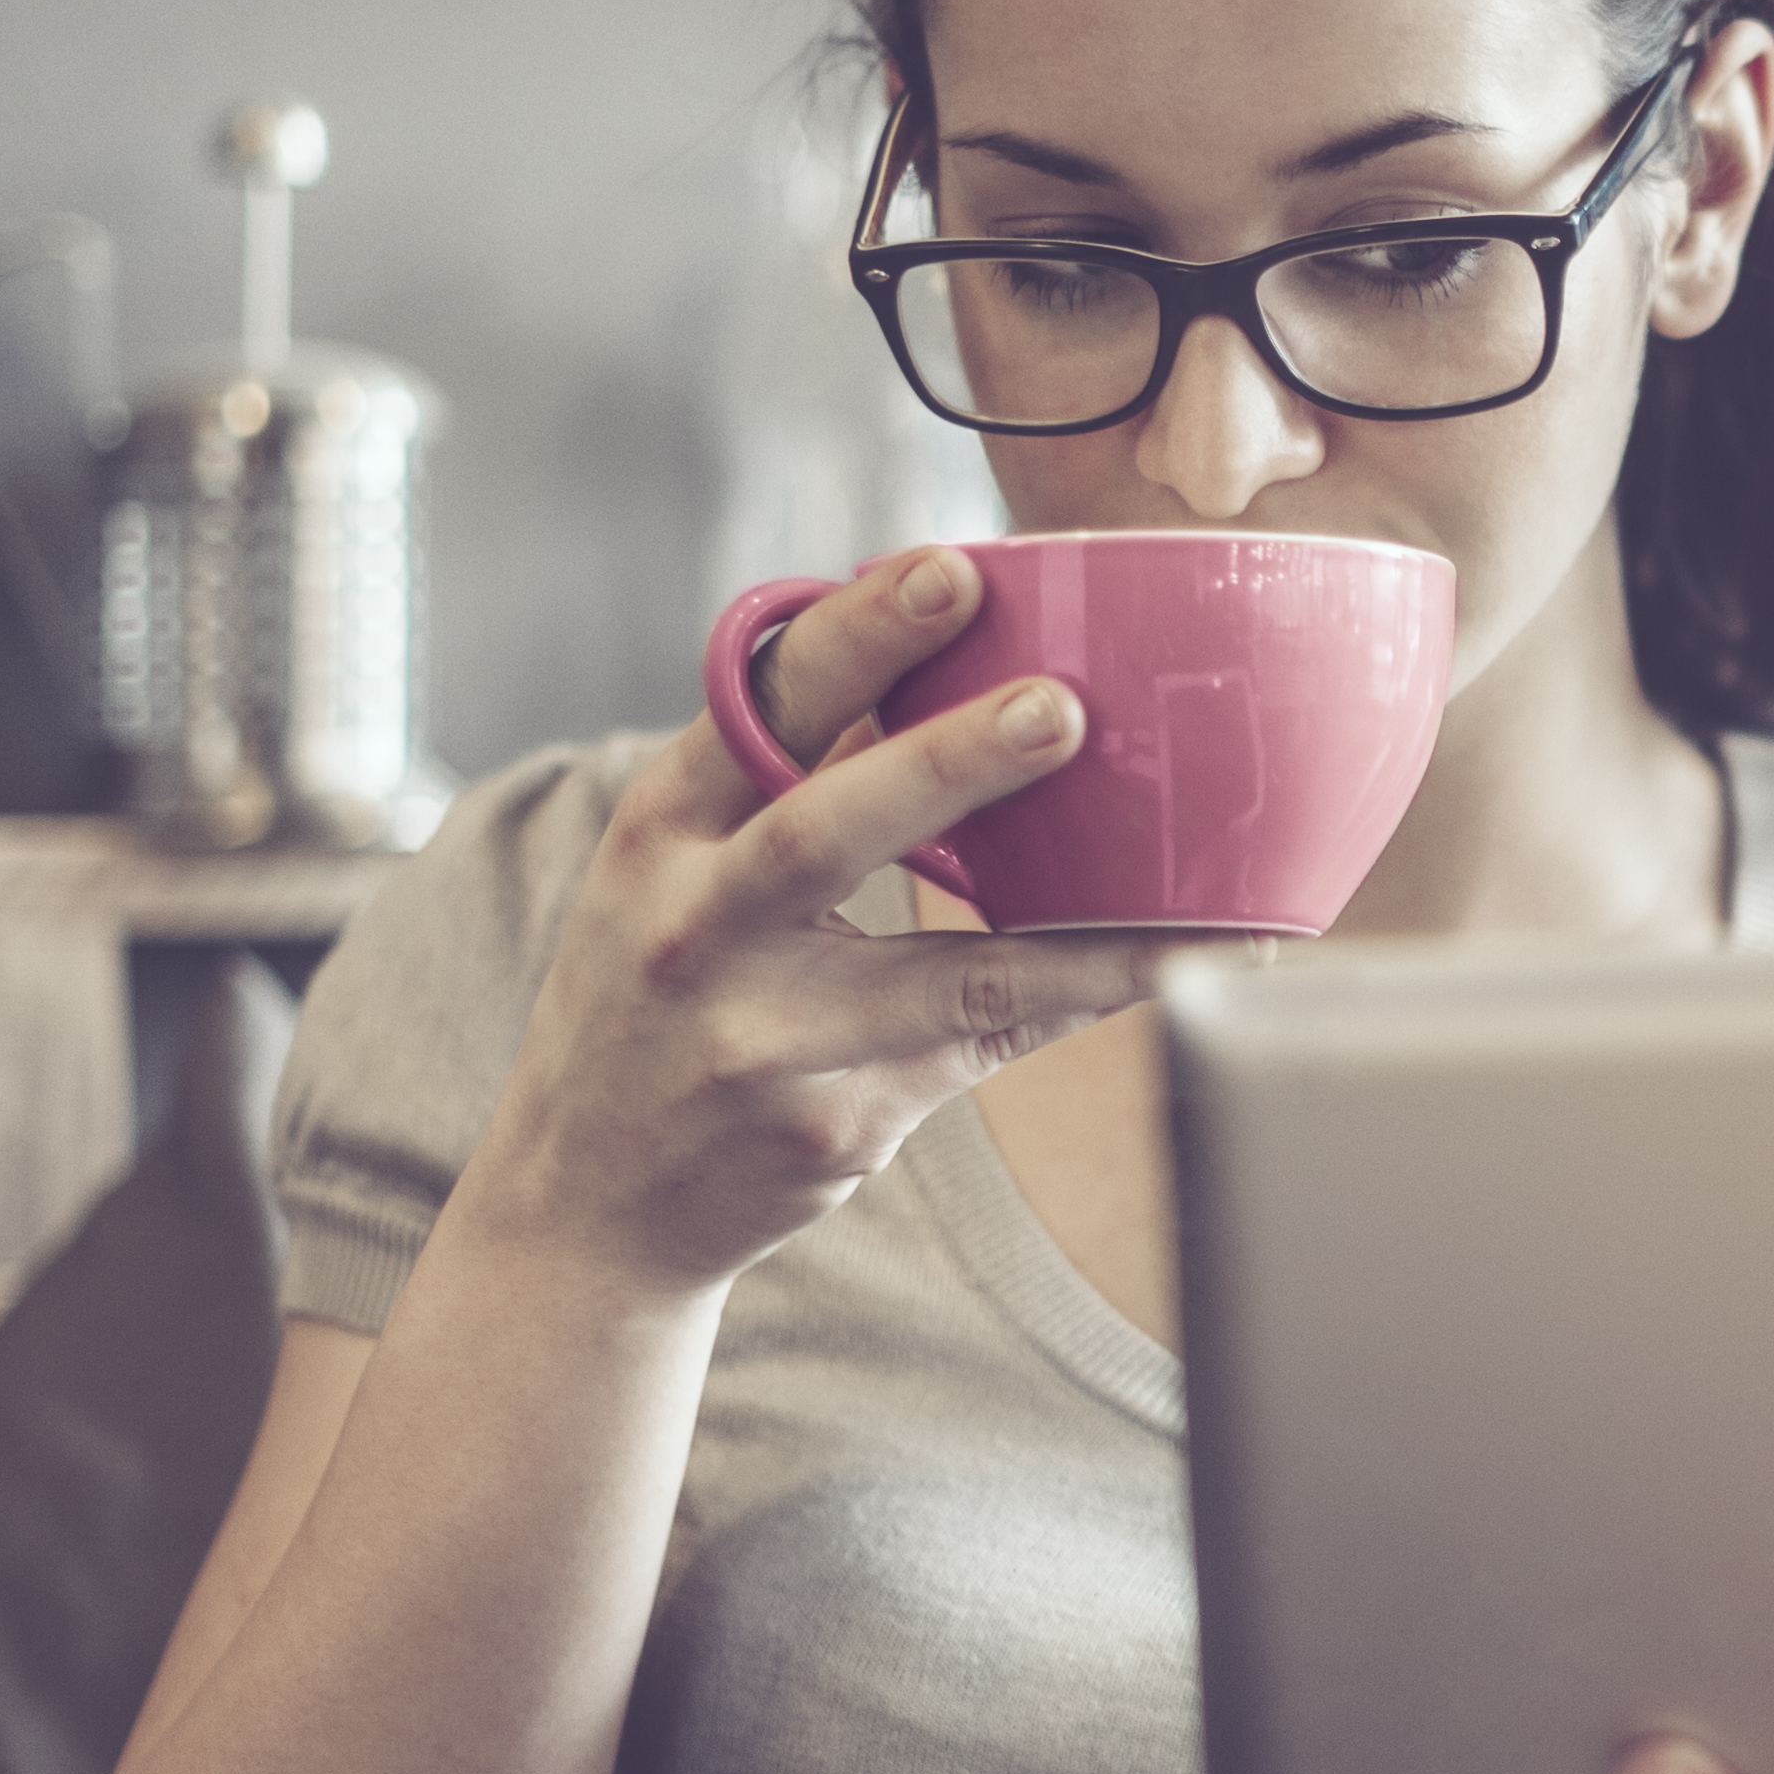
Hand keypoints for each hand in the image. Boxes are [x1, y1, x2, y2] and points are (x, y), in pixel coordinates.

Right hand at [462, 546, 1162, 1294]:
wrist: (588, 1202)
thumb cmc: (656, 994)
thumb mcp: (676, 867)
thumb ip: (782, 776)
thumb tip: (934, 650)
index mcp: (659, 831)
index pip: (755, 712)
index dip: (854, 637)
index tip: (949, 571)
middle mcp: (696, 931)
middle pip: (824, 832)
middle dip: (945, 764)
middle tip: (1061, 707)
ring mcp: (763, 1043)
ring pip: (942, 980)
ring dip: (1074, 940)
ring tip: (1184, 906)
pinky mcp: (833, 1125)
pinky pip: (986, 1050)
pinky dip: (1084, 1003)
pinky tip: (1178, 970)